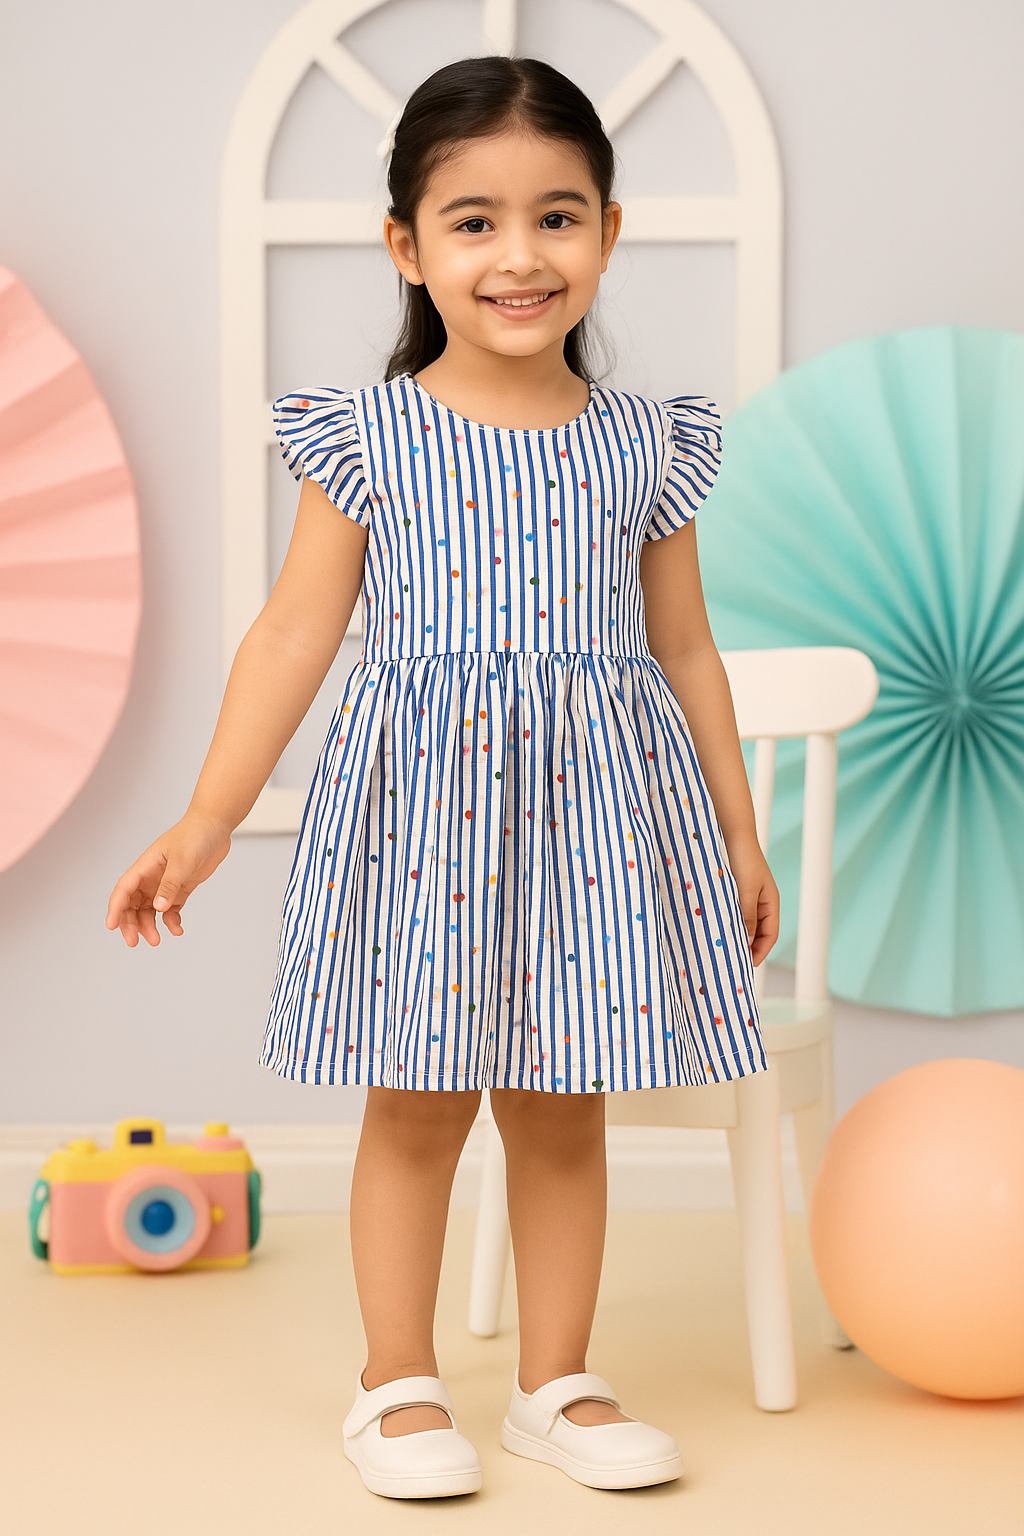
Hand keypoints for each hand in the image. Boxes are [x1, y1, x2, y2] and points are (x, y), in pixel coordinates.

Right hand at [105, 811, 231, 946]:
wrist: (215, 826)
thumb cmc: (195, 835)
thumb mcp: (183, 860)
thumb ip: (170, 885)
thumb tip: (158, 908)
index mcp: (145, 866)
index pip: (123, 890)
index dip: (115, 908)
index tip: (111, 925)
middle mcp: (151, 877)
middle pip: (131, 905)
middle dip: (129, 924)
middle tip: (134, 941)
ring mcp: (165, 884)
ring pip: (149, 911)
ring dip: (149, 926)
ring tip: (157, 940)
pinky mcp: (180, 889)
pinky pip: (170, 910)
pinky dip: (171, 922)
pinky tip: (177, 930)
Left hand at [725, 833, 779, 966]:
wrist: (731, 831)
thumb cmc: (742, 858)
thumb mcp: (746, 890)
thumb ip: (747, 915)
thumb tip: (748, 941)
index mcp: (770, 902)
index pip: (770, 935)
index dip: (760, 951)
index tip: (747, 965)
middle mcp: (760, 901)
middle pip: (757, 932)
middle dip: (747, 947)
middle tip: (730, 962)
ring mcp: (746, 895)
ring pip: (742, 922)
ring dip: (734, 935)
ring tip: (721, 948)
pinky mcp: (732, 890)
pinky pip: (730, 911)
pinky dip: (725, 921)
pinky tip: (712, 928)